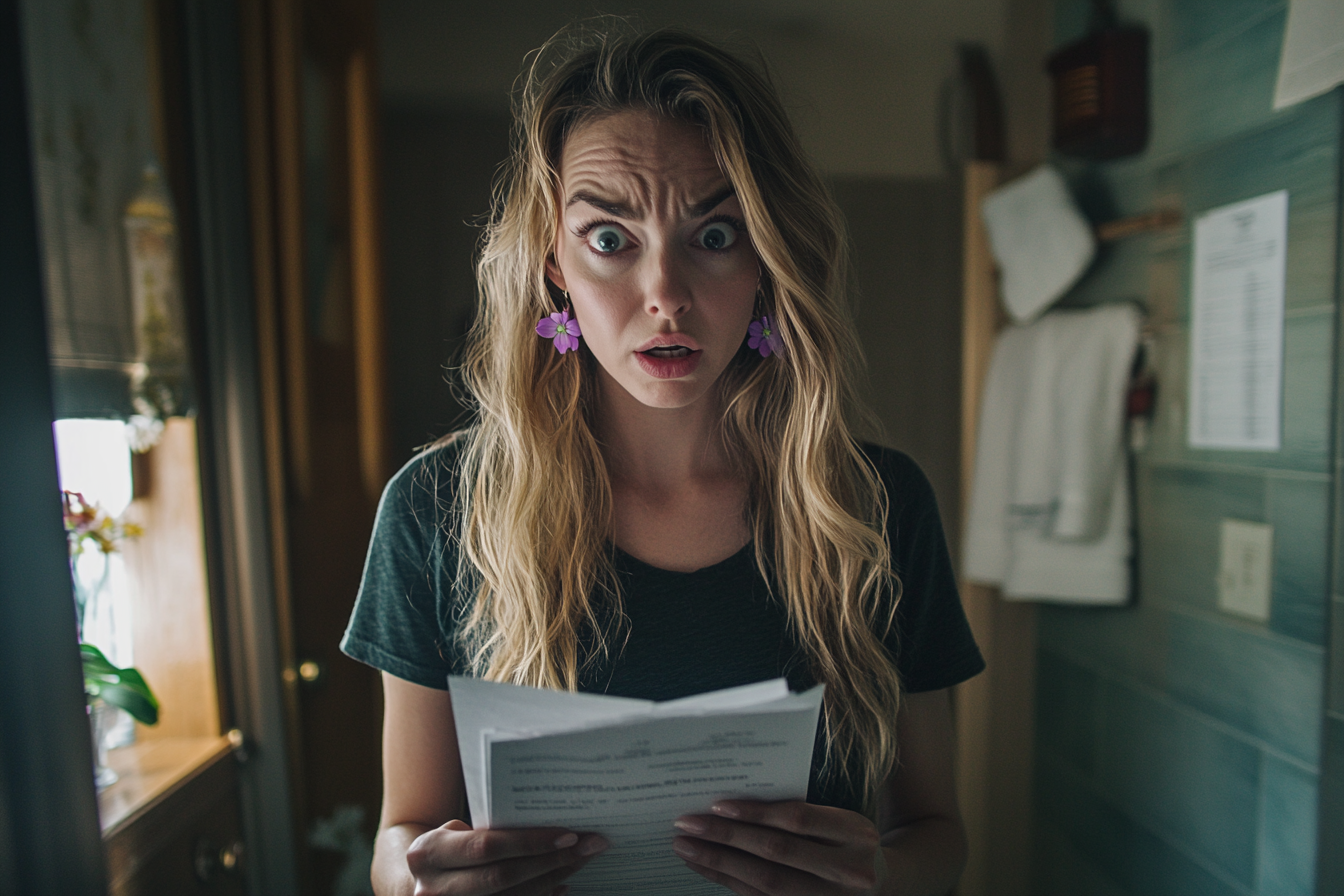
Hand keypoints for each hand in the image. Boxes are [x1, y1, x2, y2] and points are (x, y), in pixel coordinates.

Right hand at [404, 819, 608, 895]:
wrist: (411, 881)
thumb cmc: (444, 847)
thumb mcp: (450, 833)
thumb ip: (486, 830)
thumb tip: (545, 818)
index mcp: (428, 853)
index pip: (487, 847)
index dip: (530, 842)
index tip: (570, 833)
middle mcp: (433, 889)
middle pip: (504, 877)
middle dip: (552, 861)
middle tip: (589, 846)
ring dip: (552, 880)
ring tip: (580, 861)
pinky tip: (560, 884)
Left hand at [672, 800, 884, 895]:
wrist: (887, 886)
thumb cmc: (850, 842)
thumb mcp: (841, 821)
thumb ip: (801, 813)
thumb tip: (732, 804)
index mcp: (857, 833)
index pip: (799, 820)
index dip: (756, 813)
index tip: (717, 805)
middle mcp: (848, 870)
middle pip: (777, 853)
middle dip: (726, 839)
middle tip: (687, 825)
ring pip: (765, 883)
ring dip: (719, 865)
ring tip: (686, 848)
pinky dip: (730, 883)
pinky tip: (707, 869)